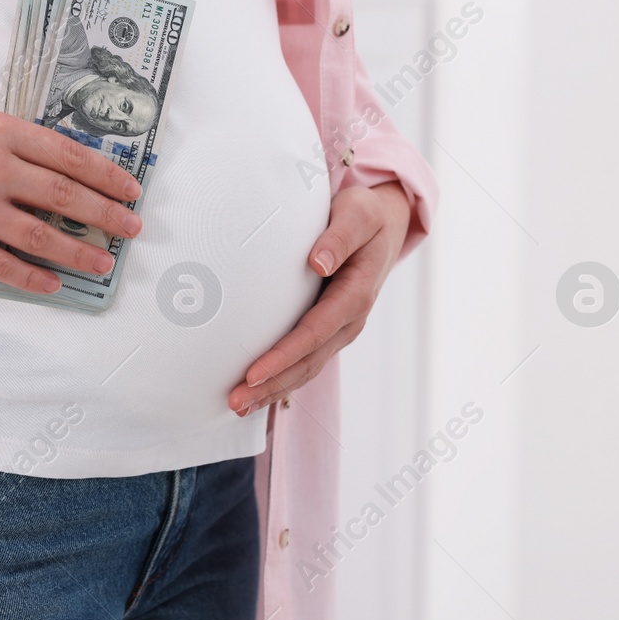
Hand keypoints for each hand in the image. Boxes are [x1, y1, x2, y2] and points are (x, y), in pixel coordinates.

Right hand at [0, 92, 143, 293]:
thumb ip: (13, 143)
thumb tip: (66, 173)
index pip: (69, 155)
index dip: (107, 175)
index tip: (132, 189)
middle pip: (65, 196)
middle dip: (107, 214)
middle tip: (132, 227)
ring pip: (42, 236)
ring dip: (80, 252)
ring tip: (103, 262)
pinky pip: (4, 265)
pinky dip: (35, 276)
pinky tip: (55, 283)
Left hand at [227, 181, 411, 414]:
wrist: (384, 224)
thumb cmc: (365, 215)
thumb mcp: (359, 213)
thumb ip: (339, 237)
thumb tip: (318, 263)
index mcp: (357, 294)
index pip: (314, 333)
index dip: (284, 356)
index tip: (253, 373)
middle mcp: (350, 319)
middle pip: (308, 361)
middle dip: (272, 384)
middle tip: (235, 401)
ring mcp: (341, 328)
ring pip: (307, 368)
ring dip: (274, 389)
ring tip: (238, 405)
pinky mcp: (329, 328)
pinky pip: (306, 359)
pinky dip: (283, 378)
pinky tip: (257, 390)